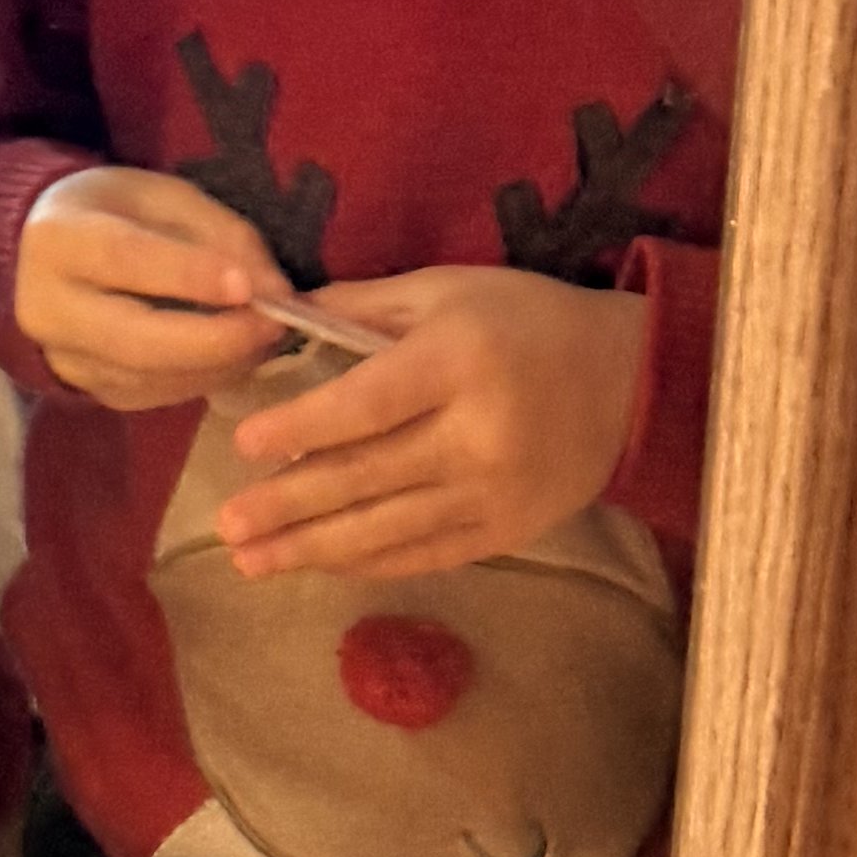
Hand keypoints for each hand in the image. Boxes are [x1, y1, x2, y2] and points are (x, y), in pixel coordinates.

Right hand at [14, 164, 308, 410]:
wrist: (46, 254)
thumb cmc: (114, 212)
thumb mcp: (165, 197)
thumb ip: (222, 235)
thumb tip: (275, 292)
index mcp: (58, 240)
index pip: (124, 260)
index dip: (189, 276)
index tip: (249, 287)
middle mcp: (48, 308)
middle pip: (135, 340)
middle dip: (215, 339)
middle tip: (273, 325)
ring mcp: (64, 359)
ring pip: (149, 377)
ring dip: (219, 364)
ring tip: (264, 338)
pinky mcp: (88, 389)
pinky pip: (153, 395)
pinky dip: (203, 380)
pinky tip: (234, 357)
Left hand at [218, 265, 648, 579]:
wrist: (628, 380)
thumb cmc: (526, 320)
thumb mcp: (447, 290)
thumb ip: (362, 306)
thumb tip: (276, 318)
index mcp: (457, 363)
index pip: (366, 404)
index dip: (302, 427)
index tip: (245, 445)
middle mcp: (476, 436)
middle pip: (367, 476)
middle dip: (289, 507)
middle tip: (228, 529)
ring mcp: (493, 494)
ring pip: (389, 528)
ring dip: (314, 549)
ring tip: (253, 561)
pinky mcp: (507, 531)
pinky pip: (426, 554)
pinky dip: (370, 562)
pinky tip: (322, 567)